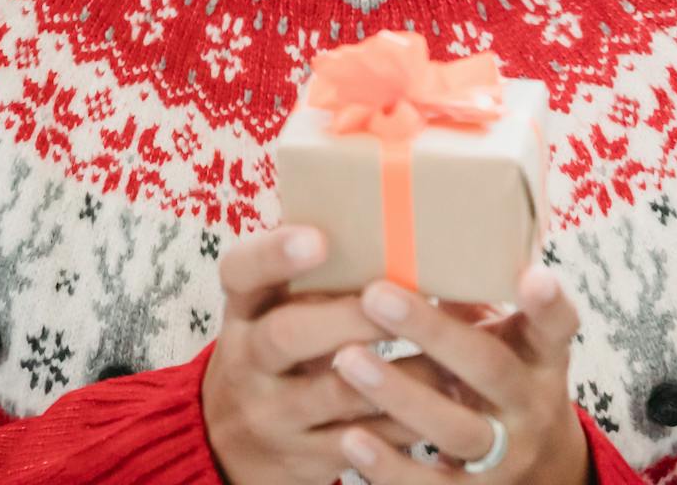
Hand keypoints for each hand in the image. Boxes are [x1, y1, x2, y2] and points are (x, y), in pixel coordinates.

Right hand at [201, 224, 462, 484]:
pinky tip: (442, 403)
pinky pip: (364, 442)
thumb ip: (308, 278)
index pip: (240, 273)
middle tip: (397, 299)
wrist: (230, 442)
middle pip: (286, 336)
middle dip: (348, 318)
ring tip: (446, 354)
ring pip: (336, 394)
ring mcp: (273, 413)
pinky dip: (407, 423)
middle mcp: (247, 359)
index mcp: (241, 311)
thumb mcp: (268, 313)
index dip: (274, 254)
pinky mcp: (305, 458)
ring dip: (397, 373)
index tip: (320, 236)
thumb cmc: (272, 355)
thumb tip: (388, 217)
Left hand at [328, 263, 591, 483]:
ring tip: (347, 361)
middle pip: (489, 370)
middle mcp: (528, 406)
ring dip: (399, 394)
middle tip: (377, 294)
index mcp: (539, 359)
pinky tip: (350, 439)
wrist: (536, 471)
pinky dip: (390, 466)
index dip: (549, 305)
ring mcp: (504, 456)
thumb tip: (399, 233)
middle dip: (433, 333)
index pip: (555, 328)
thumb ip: (469, 299)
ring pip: (457, 429)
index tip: (534, 276)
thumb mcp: (503, 340)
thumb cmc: (496, 378)